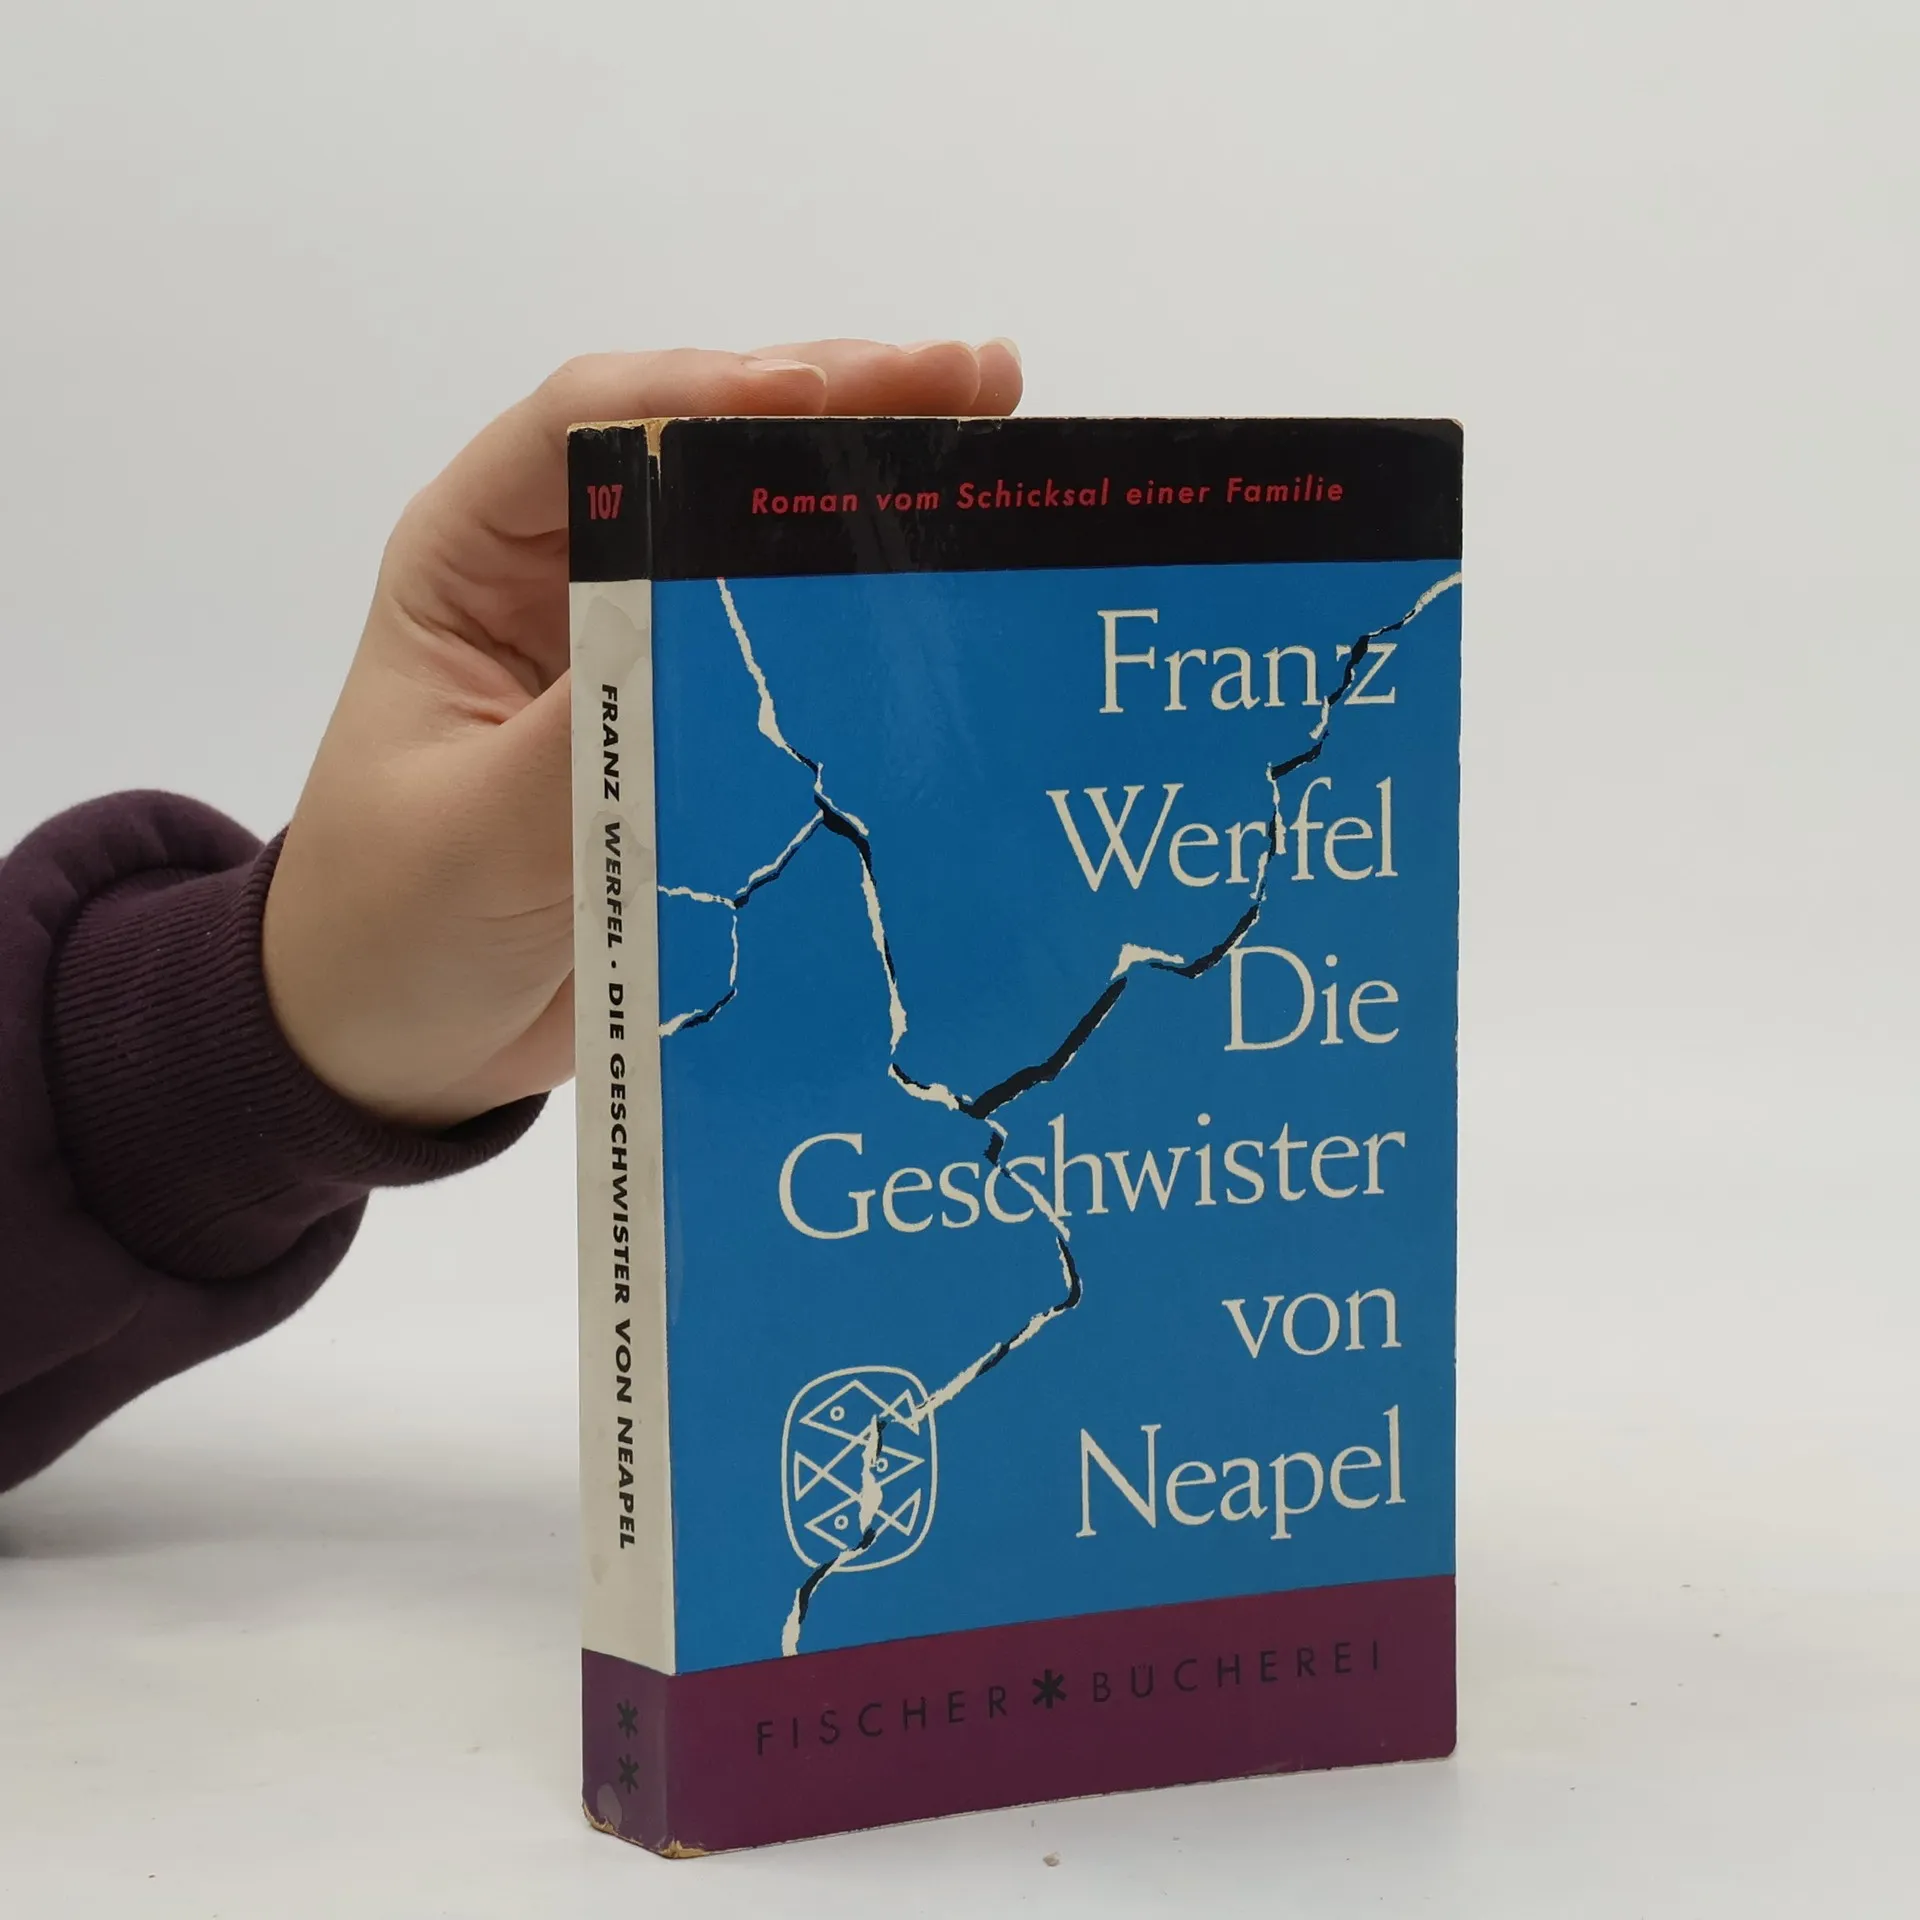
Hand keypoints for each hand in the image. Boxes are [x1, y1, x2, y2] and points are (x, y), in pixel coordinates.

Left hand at [263, 338, 1022, 1127]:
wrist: (403, 1040)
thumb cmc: (392, 925)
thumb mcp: (477, 836)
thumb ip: (589, 738)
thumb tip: (716, 649)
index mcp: (474, 562)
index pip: (583, 428)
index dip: (705, 391)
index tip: (820, 397)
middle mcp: (564, 574)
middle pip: (699, 449)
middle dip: (833, 403)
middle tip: (974, 378)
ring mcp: (639, 641)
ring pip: (761, 527)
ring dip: (873, 475)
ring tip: (999, 421)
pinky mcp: (696, 718)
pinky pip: (793, 639)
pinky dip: (874, 595)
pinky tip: (964, 562)